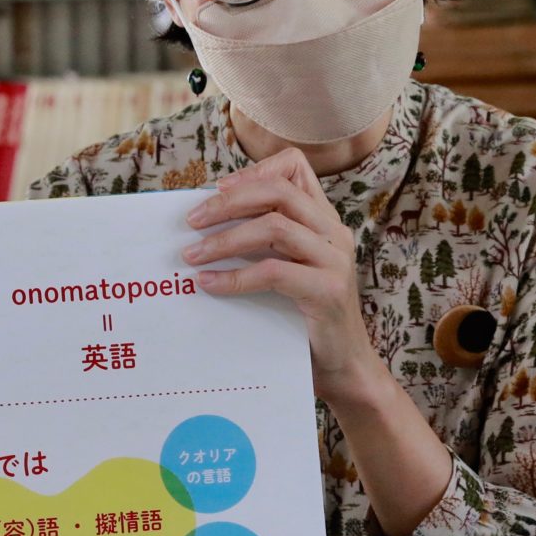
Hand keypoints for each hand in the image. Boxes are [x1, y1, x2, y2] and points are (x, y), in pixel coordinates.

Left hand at [180, 148, 380, 405]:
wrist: (343, 368)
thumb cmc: (305, 320)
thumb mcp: (289, 269)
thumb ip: (264, 244)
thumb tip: (205, 225)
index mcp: (324, 220)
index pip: (295, 167)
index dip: (254, 170)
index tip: (218, 188)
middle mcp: (334, 232)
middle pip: (279, 191)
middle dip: (229, 201)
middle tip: (192, 221)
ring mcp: (335, 260)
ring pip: (275, 227)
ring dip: (226, 239)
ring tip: (192, 255)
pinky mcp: (328, 290)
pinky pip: (274, 272)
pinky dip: (235, 276)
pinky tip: (209, 284)